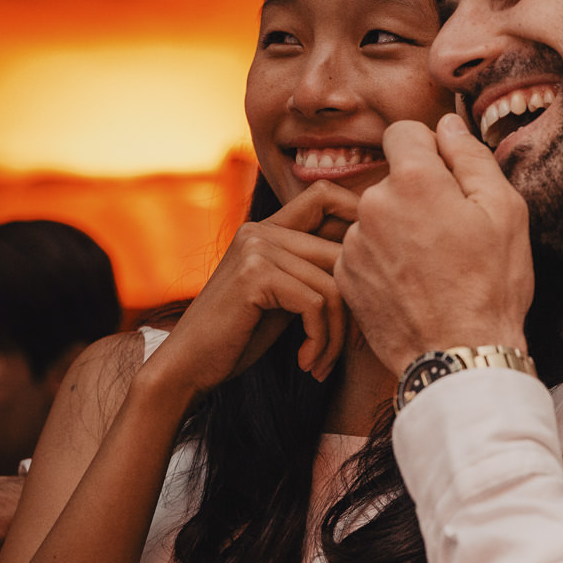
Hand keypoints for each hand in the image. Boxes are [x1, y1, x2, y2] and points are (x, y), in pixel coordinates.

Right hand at [148, 180, 358, 399]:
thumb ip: (312, 273)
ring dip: (336, 334)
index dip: (358, 214)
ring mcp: (256, 249)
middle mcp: (261, 230)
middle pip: (342, 250)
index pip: (325, 195)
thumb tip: (370, 260)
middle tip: (348, 347)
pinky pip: (316, 305)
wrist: (187, 367)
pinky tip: (307, 362)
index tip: (375, 263)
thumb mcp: (282, 297)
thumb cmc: (238, 337)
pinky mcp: (254, 276)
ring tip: (321, 362)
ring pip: (333, 285)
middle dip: (356, 305)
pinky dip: (320, 340)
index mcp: (267, 229)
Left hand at [338, 114, 533, 373]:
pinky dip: (383, 260)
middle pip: (392, 178)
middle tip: (451, 234)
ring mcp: (353, 243)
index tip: (449, 180)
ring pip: (377, 215)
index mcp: (412, 179)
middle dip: (418, 194)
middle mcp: (372, 204)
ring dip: (399, 228)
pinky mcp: (344, 276)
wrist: (457, 358)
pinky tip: (412, 285)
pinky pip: (364, 250)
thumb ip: (472, 156)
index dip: (431, 150)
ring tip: (433, 266)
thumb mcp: (505, 211)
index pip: (404, 132)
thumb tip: (448, 124)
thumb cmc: (491, 286)